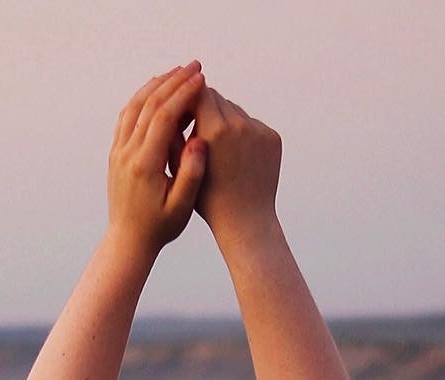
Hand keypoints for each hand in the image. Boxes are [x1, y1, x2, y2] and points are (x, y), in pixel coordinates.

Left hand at [107, 62, 208, 256]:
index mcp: (144, 164)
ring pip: (136, 106)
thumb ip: (191, 175)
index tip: (202, 79)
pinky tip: (157, 90)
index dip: (184, 94)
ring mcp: (118, 151)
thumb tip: (200, 141)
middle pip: (150, 104)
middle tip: (195, 67)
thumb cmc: (160, 228)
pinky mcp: (116, 153)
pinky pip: (127, 116)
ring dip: (157, 85)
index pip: (164, 117)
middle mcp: (127, 153)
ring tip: (179, 72)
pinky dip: (143, 97)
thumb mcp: (181, 208)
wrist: (128, 242)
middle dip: (174, 81)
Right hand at [187, 85, 281, 247]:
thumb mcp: (182, 167)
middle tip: (197, 127)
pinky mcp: (272, 137)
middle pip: (217, 98)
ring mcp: (259, 130)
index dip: (188, 98)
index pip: (198, 92)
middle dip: (205, 108)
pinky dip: (243, 134)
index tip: (182, 109)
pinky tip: (236, 156)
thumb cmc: (208, 200)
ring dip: (224, 120)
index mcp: (214, 130)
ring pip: (235, 111)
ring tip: (218, 147)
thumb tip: (172, 103)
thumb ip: (174, 132)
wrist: (245, 222)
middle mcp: (239, 125)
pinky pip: (252, 124)